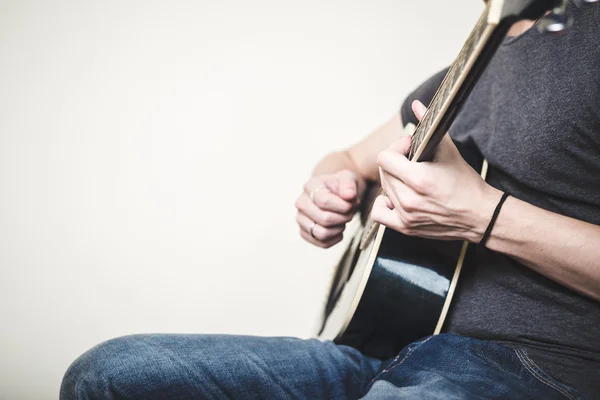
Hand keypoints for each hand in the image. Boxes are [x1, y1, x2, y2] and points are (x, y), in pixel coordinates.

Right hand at [295, 170, 364, 247]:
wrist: (335, 193)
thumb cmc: (341, 186)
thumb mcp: (347, 179)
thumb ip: (349, 185)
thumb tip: (349, 195)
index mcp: (310, 187)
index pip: (323, 201)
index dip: (342, 206)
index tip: (352, 204)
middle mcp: (301, 203)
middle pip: (324, 219)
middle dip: (343, 218)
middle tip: (350, 212)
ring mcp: (301, 219)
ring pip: (321, 233)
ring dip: (339, 229)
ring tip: (343, 220)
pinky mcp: (305, 233)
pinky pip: (322, 243)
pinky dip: (335, 238)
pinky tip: (339, 228)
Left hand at [371, 100, 501, 242]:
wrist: (480, 215)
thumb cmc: (466, 184)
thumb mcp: (449, 150)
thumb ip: (429, 124)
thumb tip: (416, 105)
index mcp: (419, 179)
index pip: (384, 158)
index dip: (396, 148)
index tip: (409, 148)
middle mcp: (409, 199)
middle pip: (383, 171)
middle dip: (396, 162)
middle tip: (412, 162)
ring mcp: (406, 215)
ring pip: (383, 188)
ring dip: (393, 180)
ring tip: (410, 179)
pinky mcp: (405, 227)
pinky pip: (378, 213)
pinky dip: (384, 204)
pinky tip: (397, 197)